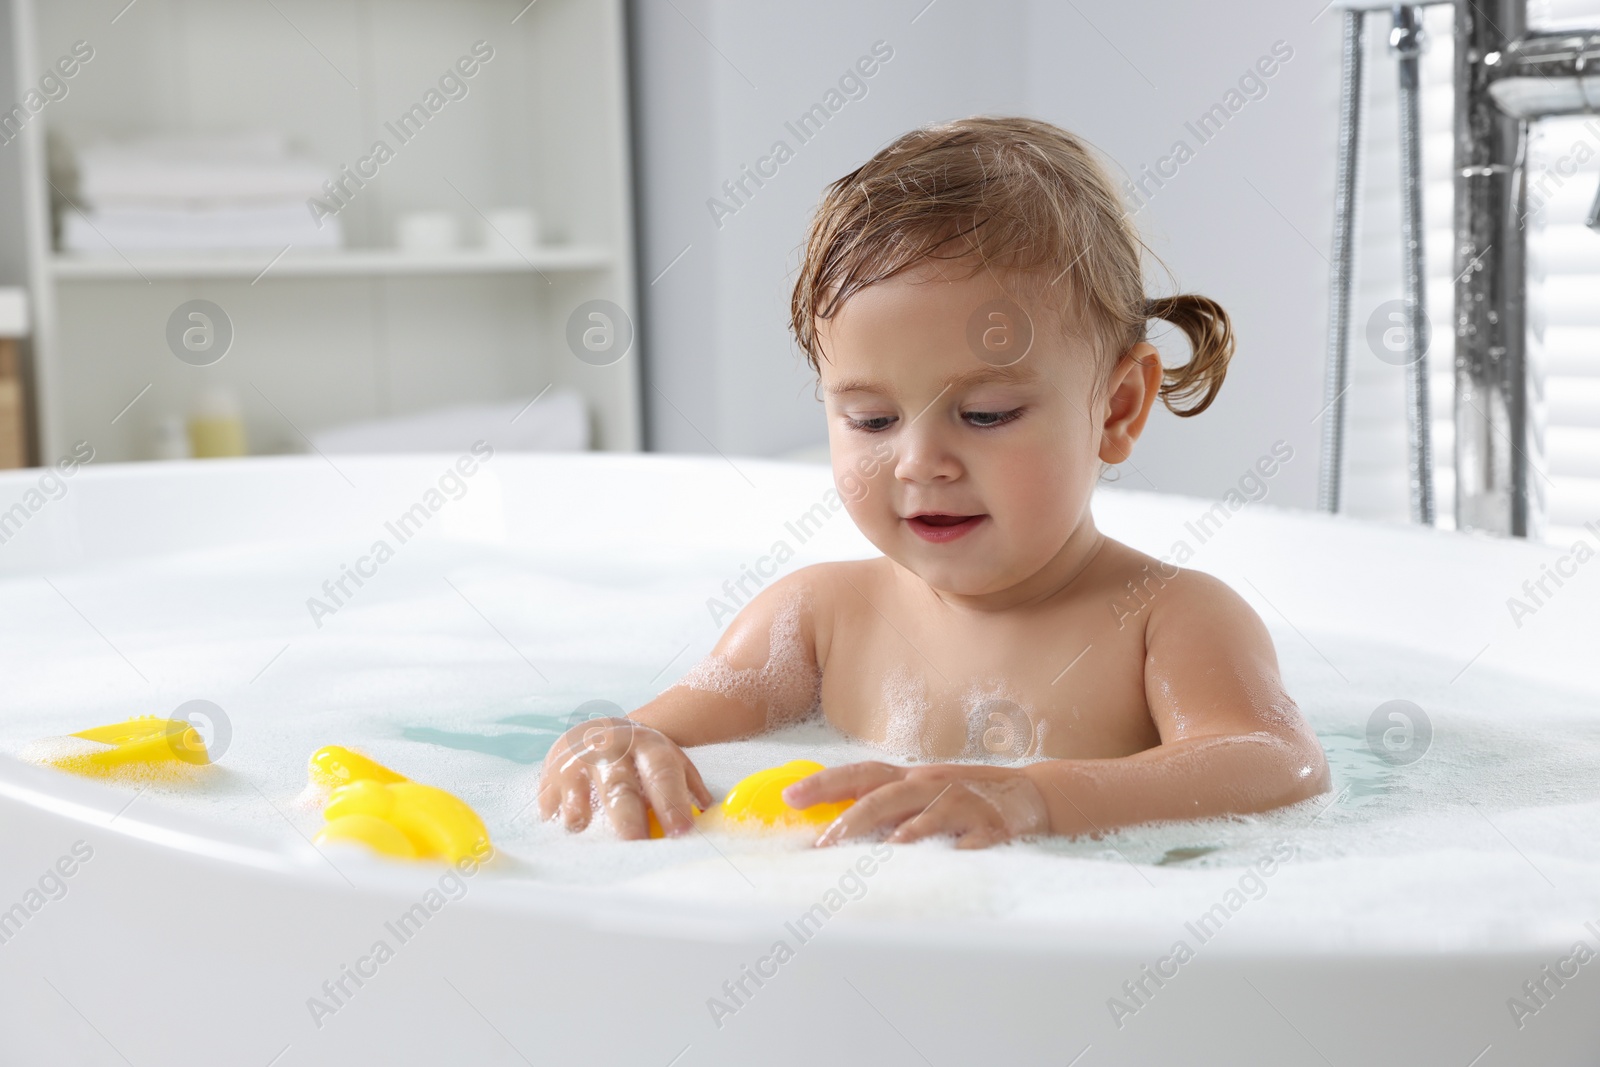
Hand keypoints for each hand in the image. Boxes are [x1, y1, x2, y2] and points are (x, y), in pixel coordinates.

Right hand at [537, 717, 712, 839]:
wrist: (602, 731)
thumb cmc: (641, 758)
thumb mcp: (669, 759)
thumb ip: (689, 786)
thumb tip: (708, 815)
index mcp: (647, 746)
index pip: (662, 773)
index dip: (671, 803)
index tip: (680, 832)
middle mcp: (611, 749)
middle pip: (620, 786)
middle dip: (627, 817)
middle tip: (636, 844)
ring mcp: (578, 759)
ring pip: (578, 790)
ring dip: (580, 814)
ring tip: (583, 830)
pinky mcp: (551, 774)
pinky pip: (550, 801)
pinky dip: (555, 817)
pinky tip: (561, 827)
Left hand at [782, 761, 1050, 848]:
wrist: (1030, 795)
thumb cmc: (964, 798)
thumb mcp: (922, 794)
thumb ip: (885, 807)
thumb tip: (833, 827)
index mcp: (910, 778)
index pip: (861, 774)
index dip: (824, 783)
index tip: (790, 797)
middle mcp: (931, 785)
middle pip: (886, 797)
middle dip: (852, 820)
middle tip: (825, 845)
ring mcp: (962, 804)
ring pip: (928, 816)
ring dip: (904, 834)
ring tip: (881, 854)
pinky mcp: (993, 826)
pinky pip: (974, 840)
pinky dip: (960, 851)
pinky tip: (946, 863)